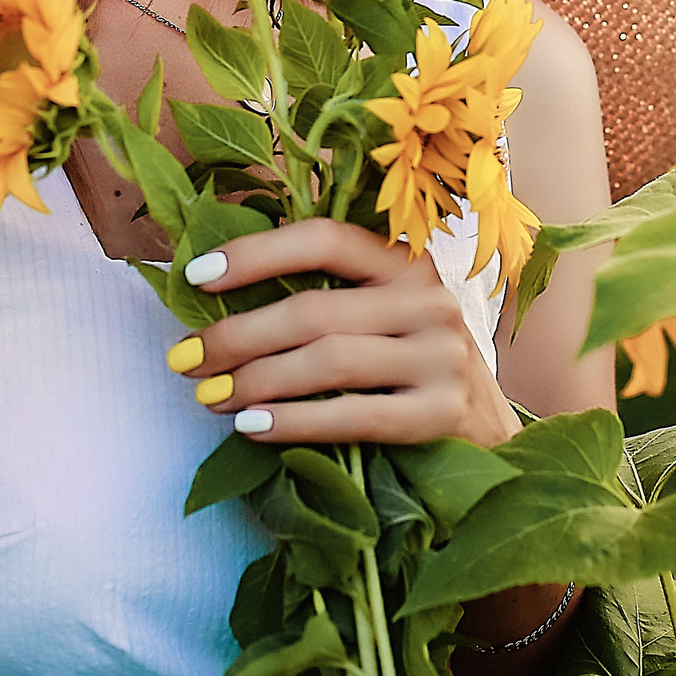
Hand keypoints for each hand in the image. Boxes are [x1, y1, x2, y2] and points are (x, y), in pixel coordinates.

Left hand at [170, 218, 518, 447]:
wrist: (490, 437)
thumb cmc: (412, 371)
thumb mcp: (384, 319)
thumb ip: (328, 301)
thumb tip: (217, 305)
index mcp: (407, 262)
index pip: (325, 238)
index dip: (256, 253)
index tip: (196, 276)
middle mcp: (430, 299)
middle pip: (314, 310)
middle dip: (237, 335)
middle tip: (185, 359)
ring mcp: (442, 355)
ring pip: (329, 360)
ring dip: (257, 380)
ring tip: (211, 397)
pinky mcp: (443, 411)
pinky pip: (353, 416)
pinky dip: (294, 422)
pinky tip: (252, 428)